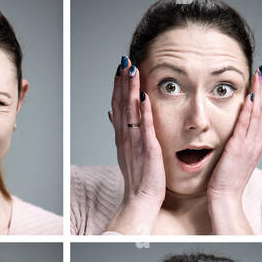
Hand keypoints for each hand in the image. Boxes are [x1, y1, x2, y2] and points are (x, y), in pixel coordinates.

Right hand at [106, 58, 166, 233]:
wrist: (141, 200)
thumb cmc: (139, 179)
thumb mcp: (127, 152)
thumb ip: (122, 132)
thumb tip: (113, 114)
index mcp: (122, 136)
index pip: (117, 105)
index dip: (118, 86)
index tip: (120, 68)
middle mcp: (125, 136)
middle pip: (120, 103)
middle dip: (122, 81)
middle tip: (124, 60)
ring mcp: (135, 142)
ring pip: (129, 110)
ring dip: (130, 89)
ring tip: (132, 69)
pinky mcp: (148, 149)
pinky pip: (145, 126)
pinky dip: (144, 110)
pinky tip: (144, 95)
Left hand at [206, 68, 261, 215]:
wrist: (225, 197)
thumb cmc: (224, 180)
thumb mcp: (233, 158)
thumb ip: (235, 145)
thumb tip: (233, 134)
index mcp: (254, 145)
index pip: (260, 116)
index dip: (260, 98)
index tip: (259, 83)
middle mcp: (255, 143)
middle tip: (261, 74)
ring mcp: (249, 146)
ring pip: (257, 115)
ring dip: (258, 95)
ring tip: (258, 78)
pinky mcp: (239, 149)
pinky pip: (245, 126)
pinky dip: (248, 111)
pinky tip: (248, 98)